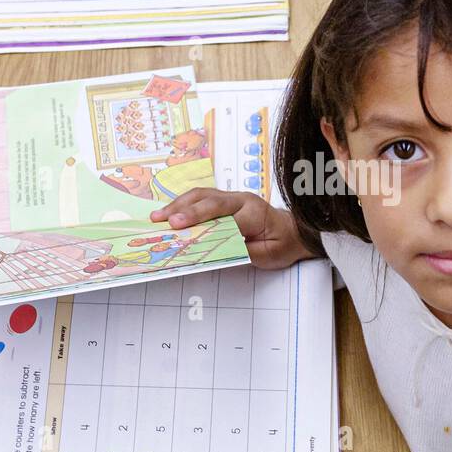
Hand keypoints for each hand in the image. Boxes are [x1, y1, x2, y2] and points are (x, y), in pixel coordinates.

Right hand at [150, 189, 312, 269]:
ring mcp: (232, 198)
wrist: (293, 233)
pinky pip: (200, 199)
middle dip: (185, 211)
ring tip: (158, 217)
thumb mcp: (267, 255)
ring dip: (178, 205)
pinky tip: (168, 214)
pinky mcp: (224, 201)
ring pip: (201, 195)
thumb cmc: (281, 244)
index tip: (182, 227)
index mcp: (254, 212)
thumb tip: (215, 251)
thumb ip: (242, 252)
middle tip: (165, 222)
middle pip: (208, 200)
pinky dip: (182, 205)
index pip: (225, 215)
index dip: (203, 220)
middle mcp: (241, 200)